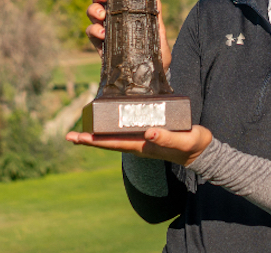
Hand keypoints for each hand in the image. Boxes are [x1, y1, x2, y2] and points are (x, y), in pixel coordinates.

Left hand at [65, 125, 211, 166]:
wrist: (202, 150)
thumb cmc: (192, 146)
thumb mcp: (183, 140)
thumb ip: (167, 138)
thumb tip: (148, 132)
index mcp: (143, 146)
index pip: (113, 143)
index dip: (94, 140)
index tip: (77, 137)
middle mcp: (139, 143)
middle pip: (108, 141)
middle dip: (89, 138)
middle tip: (69, 136)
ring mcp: (142, 139)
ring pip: (115, 136)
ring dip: (98, 133)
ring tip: (82, 128)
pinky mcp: (148, 133)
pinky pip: (125, 130)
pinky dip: (113, 126)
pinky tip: (109, 120)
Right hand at [86, 0, 171, 69]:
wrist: (151, 75)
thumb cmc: (156, 50)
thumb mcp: (158, 27)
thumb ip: (156, 10)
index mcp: (126, 8)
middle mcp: (113, 16)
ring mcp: (105, 29)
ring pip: (92, 12)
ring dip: (95, 10)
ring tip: (103, 15)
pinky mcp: (100, 45)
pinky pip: (90, 32)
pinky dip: (94, 30)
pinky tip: (103, 33)